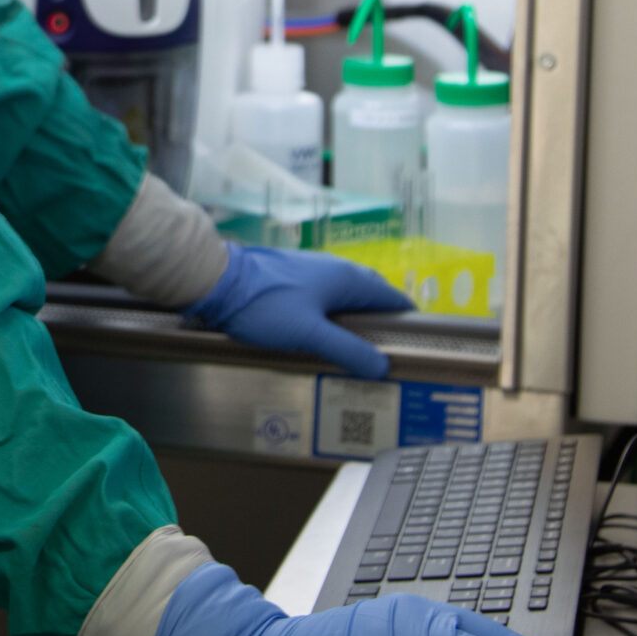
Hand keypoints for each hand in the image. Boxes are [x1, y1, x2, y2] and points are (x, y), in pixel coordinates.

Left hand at [186, 244, 410, 378]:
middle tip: (389, 357)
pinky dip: (336, 319)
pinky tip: (328, 339)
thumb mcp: (310, 332)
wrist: (219, 280)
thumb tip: (383, 366)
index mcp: (347, 278)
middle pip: (371, 297)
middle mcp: (335, 269)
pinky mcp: (295, 279)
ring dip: (358, 322)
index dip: (408, 320)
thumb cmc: (266, 304)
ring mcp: (313, 272)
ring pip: (347, 299)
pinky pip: (327, 300)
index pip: (392, 297)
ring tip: (361, 354)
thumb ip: (347, 350)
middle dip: (384, 325)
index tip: (418, 346)